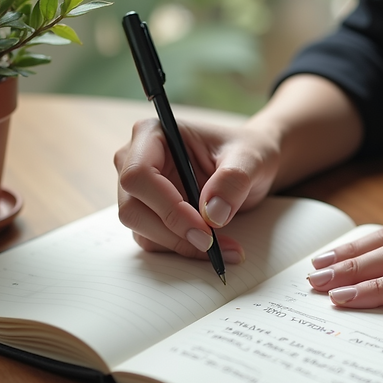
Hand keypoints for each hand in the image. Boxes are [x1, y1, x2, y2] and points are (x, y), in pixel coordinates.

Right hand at [114, 117, 280, 260]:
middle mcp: (134, 160)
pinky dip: (183, 249)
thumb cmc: (245, 153)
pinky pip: (154, 241)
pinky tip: (214, 248)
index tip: (204, 227)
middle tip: (212, 245)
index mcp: (152, 134)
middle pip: (132, 208)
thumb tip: (212, 214)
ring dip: (180, 245)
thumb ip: (233, 180)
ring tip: (223, 248)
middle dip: (173, 232)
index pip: (139, 175)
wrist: (248, 167)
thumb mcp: (250, 159)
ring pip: (141, 230)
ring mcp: (138, 190)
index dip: (168, 206)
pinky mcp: (148, 213)